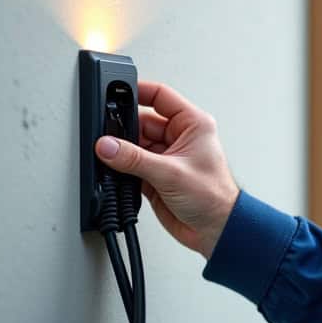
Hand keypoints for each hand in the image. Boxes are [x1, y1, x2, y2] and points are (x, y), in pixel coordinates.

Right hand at [95, 80, 239, 258]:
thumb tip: (108, 146)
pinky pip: (131, 164)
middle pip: (141, 121)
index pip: (160, 96)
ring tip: (110, 158)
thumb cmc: (214, 198)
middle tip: (107, 137)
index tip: (114, 91)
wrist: (215, 231)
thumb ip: (135, 159)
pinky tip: (115, 171)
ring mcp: (165, 156)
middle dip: (123, 130)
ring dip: (121, 152)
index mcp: (192, 124)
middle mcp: (179, 137)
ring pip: (133, 145)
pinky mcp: (155, 175)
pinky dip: (121, 168)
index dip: (137, 91)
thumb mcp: (171, 173)